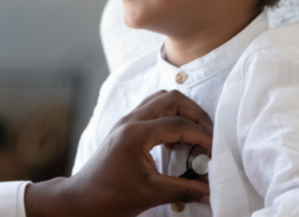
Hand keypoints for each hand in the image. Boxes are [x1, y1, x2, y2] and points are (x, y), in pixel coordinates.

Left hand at [24, 90, 212, 216]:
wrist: (83, 199)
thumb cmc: (110, 196)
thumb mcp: (151, 194)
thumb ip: (184, 189)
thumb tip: (209, 191)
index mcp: (135, 133)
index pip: (177, 124)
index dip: (201, 135)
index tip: (215, 150)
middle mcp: (130, 120)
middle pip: (171, 99)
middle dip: (195, 114)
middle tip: (209, 135)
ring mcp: (126, 121)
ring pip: (161, 100)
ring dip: (182, 112)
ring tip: (195, 136)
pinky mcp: (125, 127)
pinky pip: (152, 110)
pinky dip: (169, 118)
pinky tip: (176, 141)